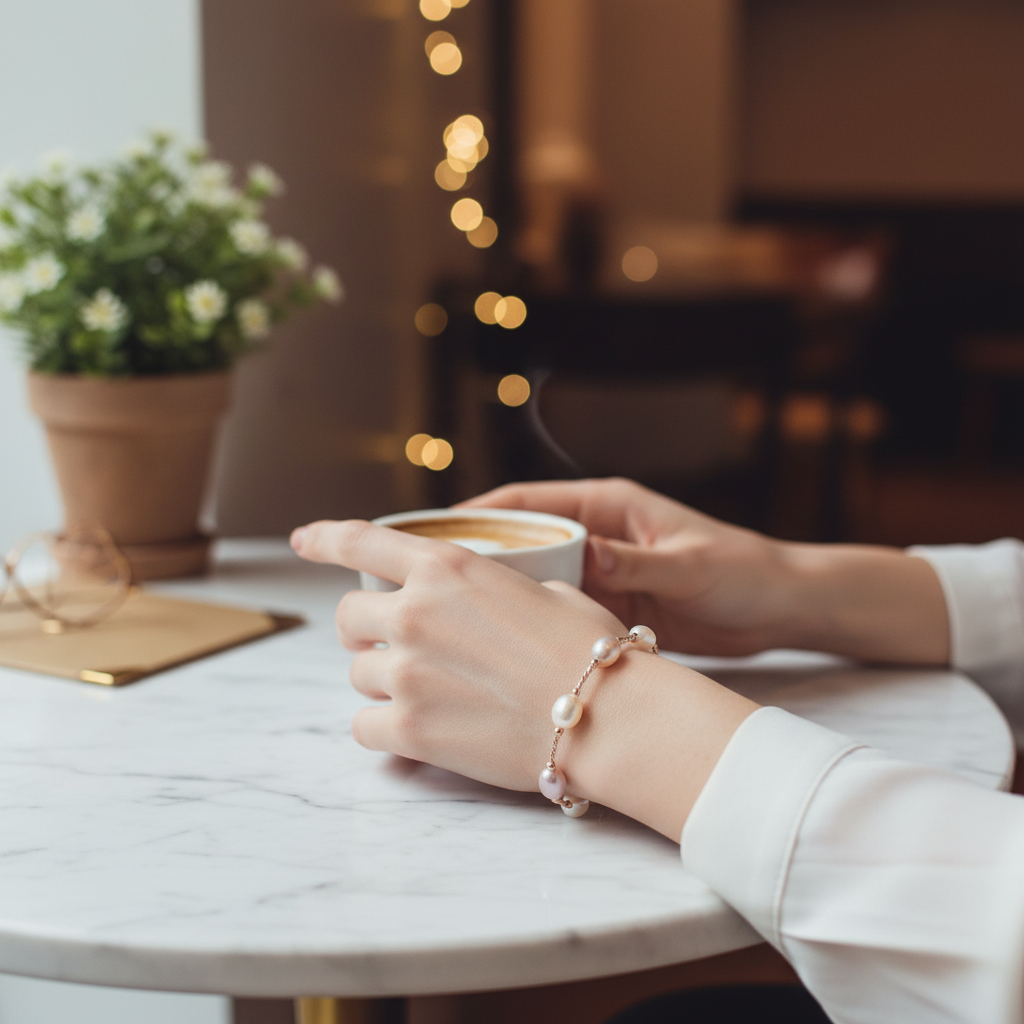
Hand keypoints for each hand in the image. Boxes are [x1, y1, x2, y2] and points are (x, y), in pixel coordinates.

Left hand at [290, 518, 757, 839]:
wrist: (611, 719)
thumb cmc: (593, 651)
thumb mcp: (545, 592)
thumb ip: (490, 592)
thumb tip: (479, 608)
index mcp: (447, 569)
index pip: (362, 541)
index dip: (325, 537)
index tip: (303, 539)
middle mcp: (415, 614)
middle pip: (349, 619)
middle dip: (369, 632)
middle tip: (402, 649)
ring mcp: (407, 673)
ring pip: (358, 675)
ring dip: (385, 682)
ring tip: (432, 695)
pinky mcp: (409, 731)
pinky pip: (364, 727)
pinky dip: (385, 729)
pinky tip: (419, 730)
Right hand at [462, 478, 787, 655]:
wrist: (780, 607)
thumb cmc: (741, 572)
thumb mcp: (687, 566)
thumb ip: (636, 561)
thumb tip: (585, 556)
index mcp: (610, 507)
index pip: (529, 503)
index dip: (480, 514)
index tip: (436, 533)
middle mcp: (598, 536)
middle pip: (523, 541)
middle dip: (479, 559)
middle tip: (429, 586)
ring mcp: (602, 572)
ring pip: (536, 579)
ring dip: (503, 596)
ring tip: (454, 622)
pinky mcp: (611, 607)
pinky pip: (561, 611)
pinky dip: (535, 624)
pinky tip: (504, 648)